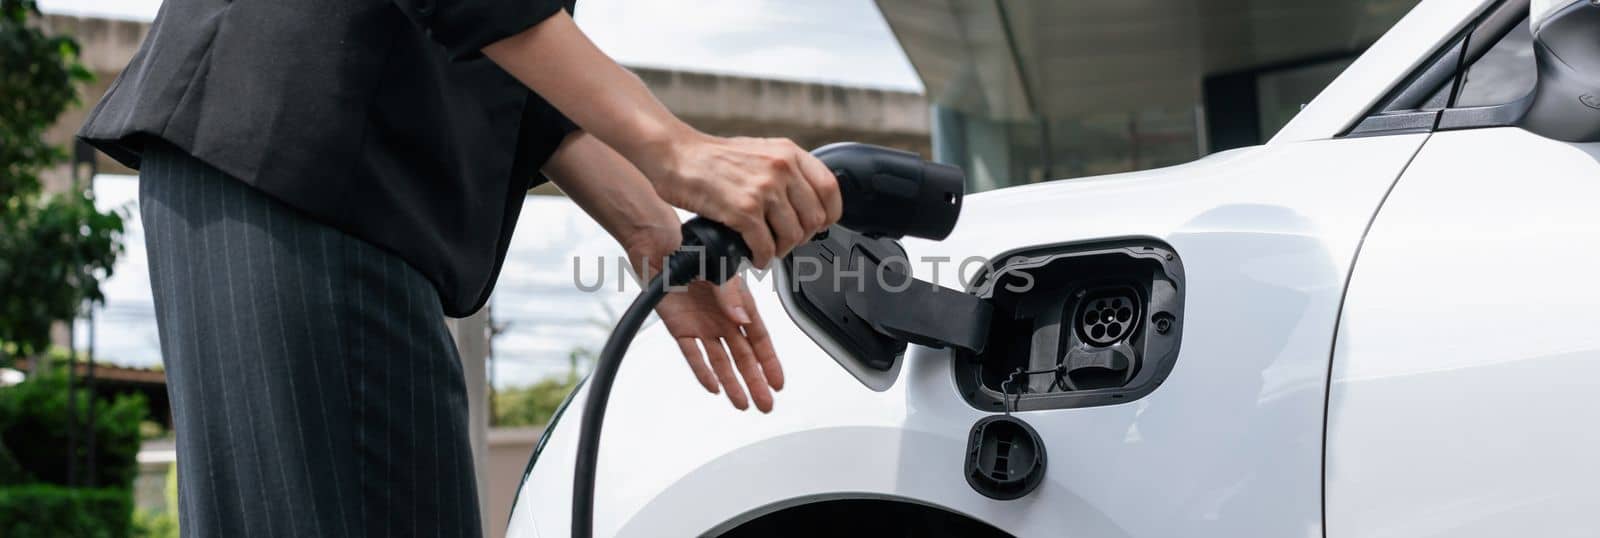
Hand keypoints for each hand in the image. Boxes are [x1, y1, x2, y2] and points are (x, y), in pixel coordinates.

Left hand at [623, 230, 783, 411]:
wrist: (657, 244)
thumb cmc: (692, 248)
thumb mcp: (718, 269)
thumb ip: (731, 296)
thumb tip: (743, 319)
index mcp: (737, 302)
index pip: (758, 338)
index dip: (769, 361)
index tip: (778, 381)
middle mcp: (722, 316)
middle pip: (743, 356)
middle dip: (756, 381)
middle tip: (765, 403)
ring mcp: (702, 324)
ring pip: (721, 361)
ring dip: (732, 382)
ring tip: (743, 403)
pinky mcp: (680, 327)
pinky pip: (693, 355)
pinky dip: (702, 371)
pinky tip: (713, 386)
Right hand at [646, 135, 841, 268]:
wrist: (675, 154)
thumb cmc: (712, 158)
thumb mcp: (760, 151)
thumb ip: (786, 172)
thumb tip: (806, 204)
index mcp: (789, 152)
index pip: (831, 190)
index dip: (828, 215)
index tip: (817, 226)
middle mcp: (781, 168)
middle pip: (814, 219)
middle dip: (800, 237)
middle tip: (783, 241)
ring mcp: (763, 189)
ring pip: (792, 236)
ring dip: (779, 250)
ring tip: (765, 249)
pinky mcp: (743, 209)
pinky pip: (765, 246)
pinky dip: (761, 257)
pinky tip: (753, 255)